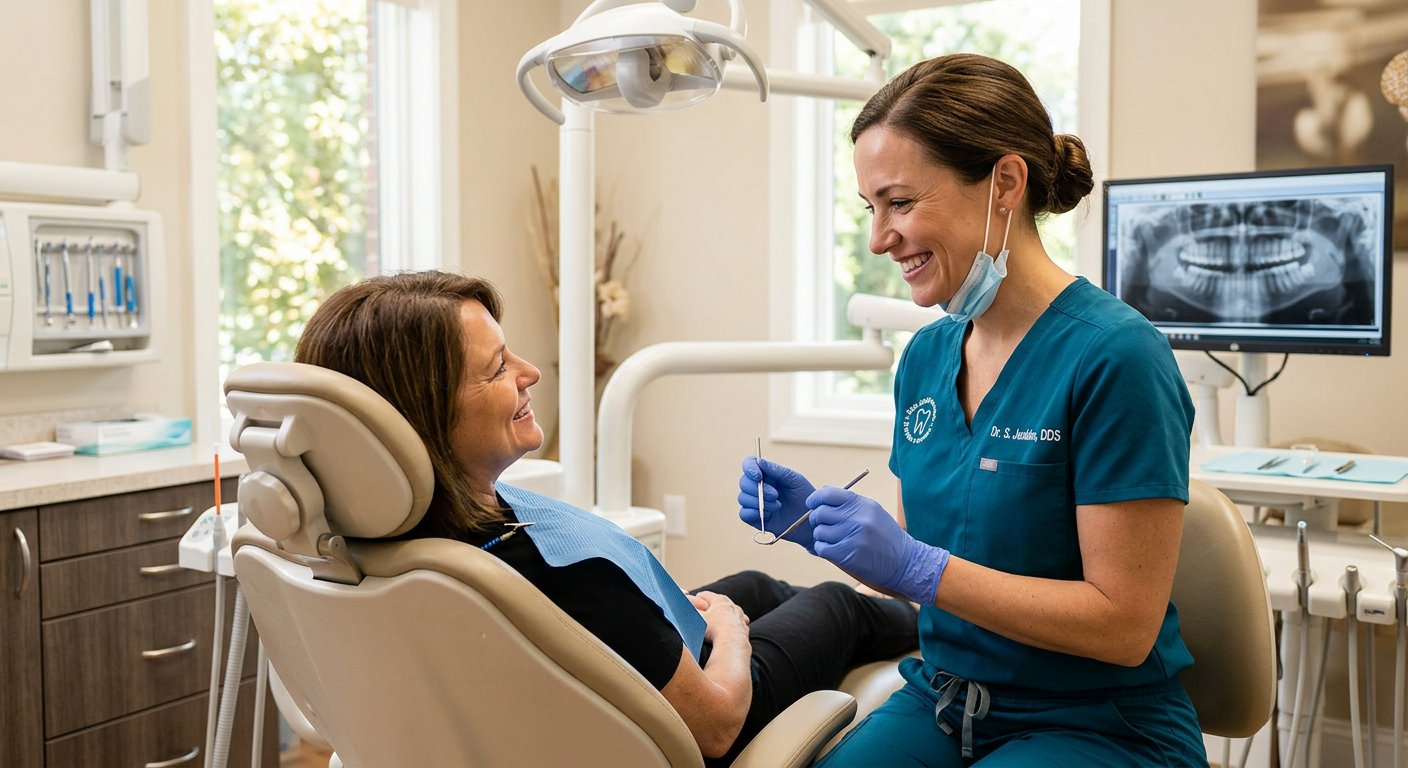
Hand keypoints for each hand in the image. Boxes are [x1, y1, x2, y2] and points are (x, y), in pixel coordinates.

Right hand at [690, 591, 749, 642]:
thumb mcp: (697, 619)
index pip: (706, 595)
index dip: (698, 598)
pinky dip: (733, 623)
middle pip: (719, 601)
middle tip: (705, 609)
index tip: (695, 599)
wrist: (732, 642)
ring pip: (730, 611)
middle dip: (712, 605)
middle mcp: (731, 605)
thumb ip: (688, 611)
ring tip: (718, 618)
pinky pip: (738, 622)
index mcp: (719, 600)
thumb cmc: (714, 629)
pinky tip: (729, 628)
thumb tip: (680, 605)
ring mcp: (739, 615)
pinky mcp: (744, 626)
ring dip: (724, 614)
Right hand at [738, 457, 816, 549]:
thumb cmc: (804, 497)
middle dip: (758, 489)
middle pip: (743, 482)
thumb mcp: (794, 479)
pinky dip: (753, 513)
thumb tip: (758, 461)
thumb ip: (776, 470)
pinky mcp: (755, 518)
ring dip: (760, 502)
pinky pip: (743, 514)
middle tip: (775, 495)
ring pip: (742, 498)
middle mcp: (758, 487)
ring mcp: (755, 502)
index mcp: (767, 474)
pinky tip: (768, 515)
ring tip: (777, 506)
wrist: (811, 520)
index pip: (749, 465)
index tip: (758, 476)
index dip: (749, 468)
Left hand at [807, 486, 949, 605]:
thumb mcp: (873, 512)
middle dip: (817, 520)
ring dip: (822, 537)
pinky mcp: (847, 555)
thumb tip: (822, 493)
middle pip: (820, 513)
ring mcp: (852, 537)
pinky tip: (834, 550)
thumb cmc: (886, 537)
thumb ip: (849, 503)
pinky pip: (821, 548)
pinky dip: (823, 549)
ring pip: (819, 532)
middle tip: (824, 526)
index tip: (813, 504)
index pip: (828, 493)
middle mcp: (857, 518)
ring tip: (833, 540)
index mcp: (862, 504)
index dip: (816, 499)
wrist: (905, 563)